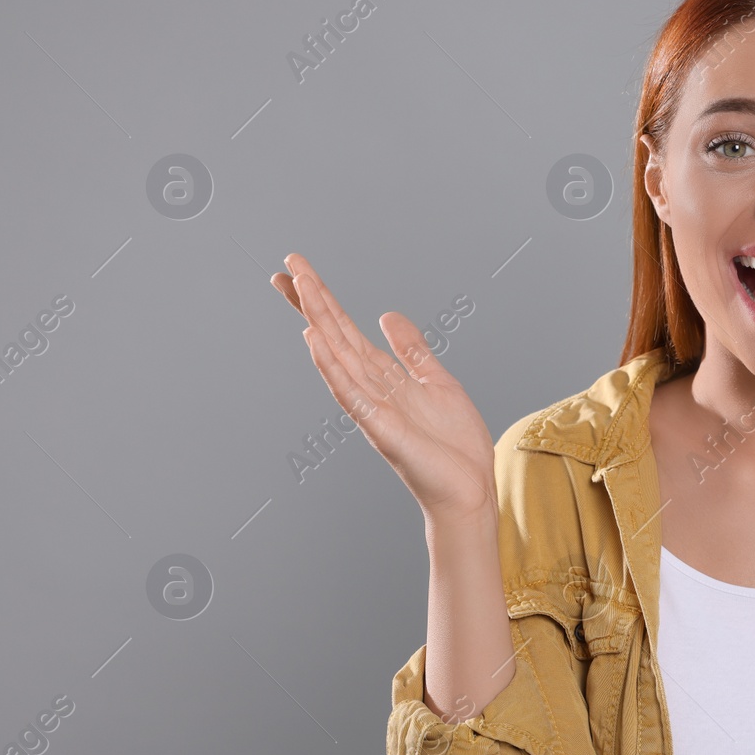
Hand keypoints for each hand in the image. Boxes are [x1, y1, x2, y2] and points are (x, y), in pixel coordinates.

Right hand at [270, 253, 495, 522]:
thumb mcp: (437, 382)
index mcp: (384, 376)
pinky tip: (315, 339)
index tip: (299, 271)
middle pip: (335, 336)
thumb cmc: (453, 445)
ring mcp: (371, 407)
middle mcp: (370, 388)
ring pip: (337, 355)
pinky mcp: (380, 426)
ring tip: (300, 286)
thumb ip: (412, 350)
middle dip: (312, 300)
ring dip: (318, 320)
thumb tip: (387, 316)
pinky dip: (331, 365)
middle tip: (287, 265)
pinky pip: (350, 391)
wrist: (468, 488)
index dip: (324, 300)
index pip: (346, 330)